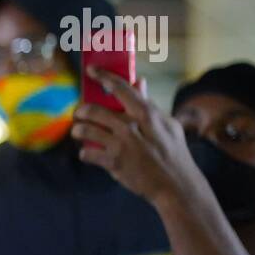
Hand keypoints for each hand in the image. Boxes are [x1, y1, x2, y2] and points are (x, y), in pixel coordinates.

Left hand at [71, 66, 203, 206]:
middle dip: (81, 111)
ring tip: (79, 132)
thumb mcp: (167, 125)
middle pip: (93, 110)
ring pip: (85, 130)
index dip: (103, 76)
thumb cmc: (172, 152)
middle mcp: (131, 126)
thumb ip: (149, 104)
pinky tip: (88, 153)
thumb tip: (139, 82)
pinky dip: (85, 153)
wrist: (175, 185)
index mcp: (146, 114)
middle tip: (79, 113)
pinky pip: (87, 153)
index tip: (91, 70)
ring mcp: (121, 144)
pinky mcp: (114, 163)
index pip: (121, 88)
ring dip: (78, 130)